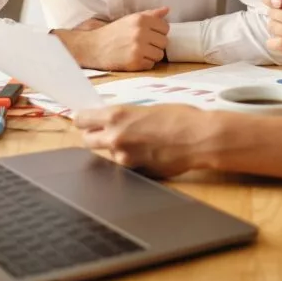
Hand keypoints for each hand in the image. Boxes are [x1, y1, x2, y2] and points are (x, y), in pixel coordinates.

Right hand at [55, 7, 169, 70]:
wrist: (94, 47)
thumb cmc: (113, 32)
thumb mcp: (130, 19)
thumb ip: (150, 14)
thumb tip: (167, 10)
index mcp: (141, 19)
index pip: (165, 27)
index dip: (159, 32)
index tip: (149, 35)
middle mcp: (140, 32)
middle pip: (164, 42)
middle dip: (156, 44)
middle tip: (143, 44)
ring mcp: (138, 48)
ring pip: (159, 55)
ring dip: (151, 55)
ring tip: (139, 52)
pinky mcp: (135, 62)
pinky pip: (151, 65)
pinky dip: (144, 64)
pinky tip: (134, 58)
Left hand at [74, 104, 215, 177]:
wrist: (200, 138)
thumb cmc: (180, 117)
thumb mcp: (147, 108)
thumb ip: (125, 116)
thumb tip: (112, 120)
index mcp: (116, 116)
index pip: (81, 120)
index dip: (83, 120)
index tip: (86, 120)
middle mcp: (115, 137)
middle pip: (87, 140)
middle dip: (95, 136)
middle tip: (108, 132)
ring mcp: (124, 158)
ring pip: (109, 154)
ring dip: (118, 149)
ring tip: (141, 141)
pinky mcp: (136, 172)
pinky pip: (127, 165)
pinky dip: (133, 160)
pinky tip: (150, 152)